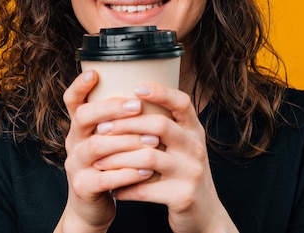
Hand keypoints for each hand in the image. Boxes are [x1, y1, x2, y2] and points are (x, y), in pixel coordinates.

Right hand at [56, 70, 157, 232]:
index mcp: (80, 127)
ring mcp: (76, 165)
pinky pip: (105, 178)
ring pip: (96, 147)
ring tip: (152, 141)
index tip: (95, 73)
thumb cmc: (108, 166)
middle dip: (111, 109)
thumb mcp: (108, 140)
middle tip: (138, 106)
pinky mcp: (84, 188)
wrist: (92, 207)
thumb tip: (151, 90)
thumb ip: (119, 120)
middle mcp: (73, 142)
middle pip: (83, 118)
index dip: (79, 86)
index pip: (72, 101)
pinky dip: (128, 173)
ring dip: (126, 142)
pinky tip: (148, 170)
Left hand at [93, 83, 238, 232]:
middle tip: (100, 129)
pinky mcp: (183, 196)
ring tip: (99, 161)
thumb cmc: (183, 174)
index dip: (160, 92)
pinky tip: (112, 188)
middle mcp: (196, 147)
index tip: (135, 88)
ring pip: (148, 158)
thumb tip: (127, 100)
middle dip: (124, 125)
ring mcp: (191, 172)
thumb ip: (164, 125)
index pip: (182, 102)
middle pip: (159, 125)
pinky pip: (145, 189)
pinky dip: (124, 188)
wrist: (204, 215)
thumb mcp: (182, 146)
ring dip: (118, 159)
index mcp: (194, 130)